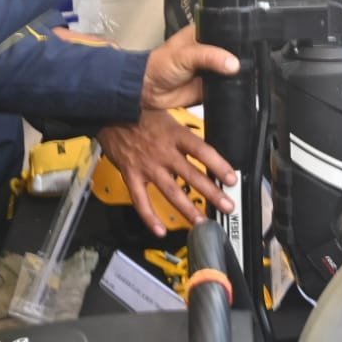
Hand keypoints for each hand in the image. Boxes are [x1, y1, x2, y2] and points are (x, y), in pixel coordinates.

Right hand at [97, 111, 236, 236]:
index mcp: (175, 135)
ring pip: (171, 191)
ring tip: (201, 222)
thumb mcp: (169, 110)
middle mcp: (163, 152)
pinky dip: (150, 217)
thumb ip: (188, 125)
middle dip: (212, 193)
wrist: (109, 112)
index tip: (231, 179)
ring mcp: (147, 166)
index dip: (219, 166)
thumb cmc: (140, 112)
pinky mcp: (131, 176)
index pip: (202, 151)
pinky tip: (160, 230)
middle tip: (226, 206)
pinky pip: (141, 201)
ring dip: (187, 209)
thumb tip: (209, 121)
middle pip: (192, 175)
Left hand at [142, 26, 239, 109]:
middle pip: (233, 52)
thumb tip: (232, 63)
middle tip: (240, 63)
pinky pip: (227, 87)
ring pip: (232, 70)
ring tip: (235, 75)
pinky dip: (230, 88)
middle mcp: (211, 50)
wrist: (150, 90)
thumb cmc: (160, 65)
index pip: (227, 32)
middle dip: (237, 58)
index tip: (246, 46)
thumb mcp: (185, 55)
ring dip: (235, 74)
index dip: (236, 39)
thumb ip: (209, 57)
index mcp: (204, 34)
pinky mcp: (213, 85)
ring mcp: (212, 68)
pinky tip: (231, 86)